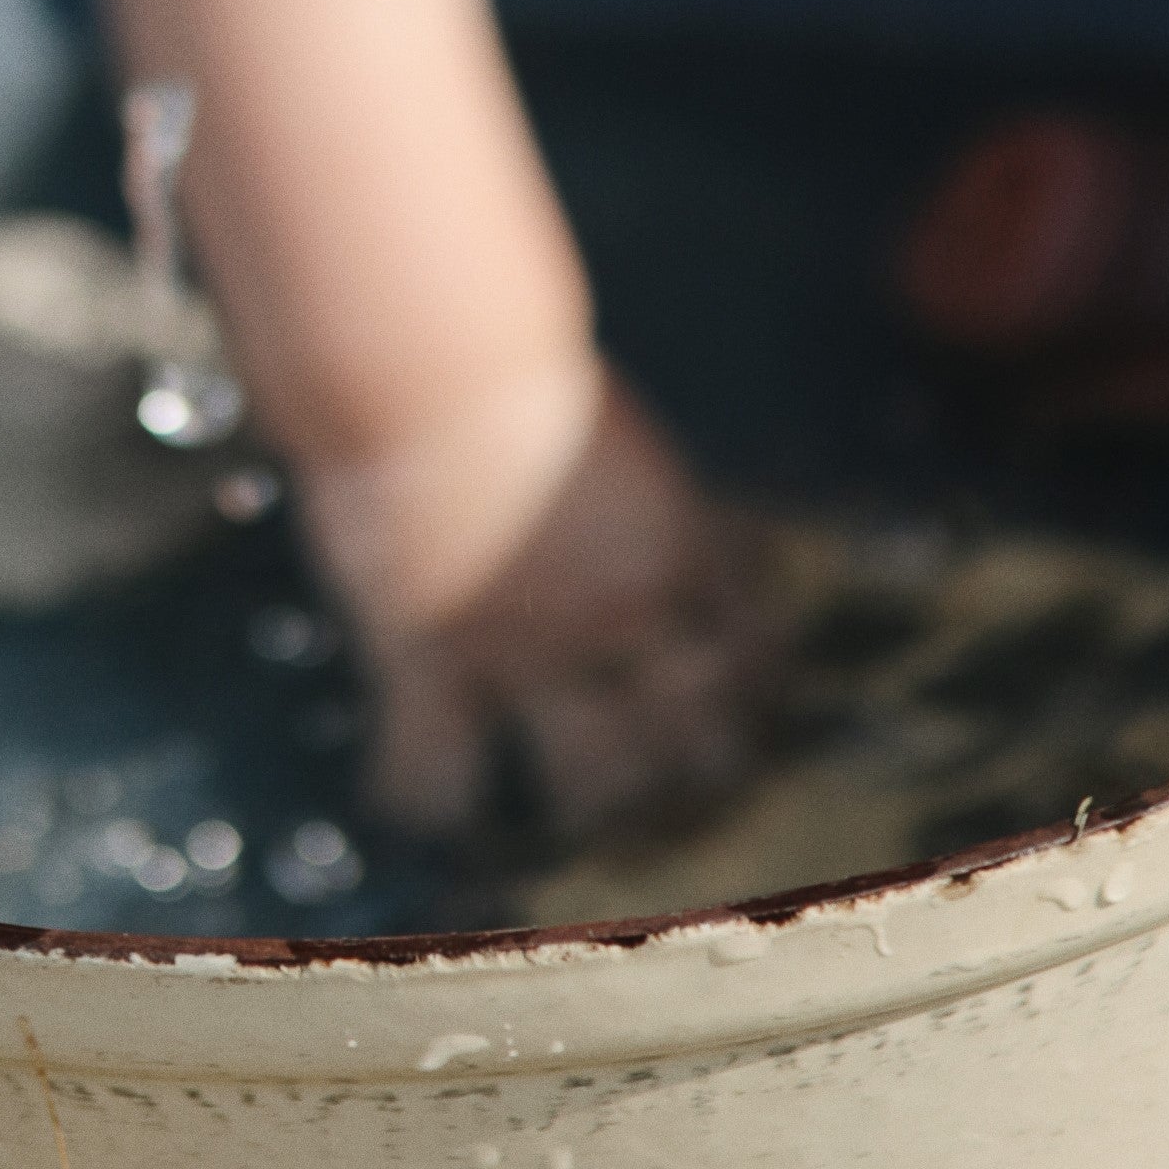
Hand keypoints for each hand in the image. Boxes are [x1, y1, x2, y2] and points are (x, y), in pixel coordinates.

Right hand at [305, 373, 772, 847]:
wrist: (424, 364)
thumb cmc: (511, 362)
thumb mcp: (609, 426)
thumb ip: (637, 498)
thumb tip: (661, 531)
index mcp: (679, 547)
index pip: (753, 646)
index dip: (756, 685)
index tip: (746, 697)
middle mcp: (621, 617)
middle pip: (692, 743)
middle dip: (689, 770)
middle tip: (670, 778)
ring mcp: (528, 655)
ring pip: (589, 787)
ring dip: (584, 800)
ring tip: (569, 807)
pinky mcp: (434, 668)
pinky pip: (434, 776)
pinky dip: (420, 794)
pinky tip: (412, 797)